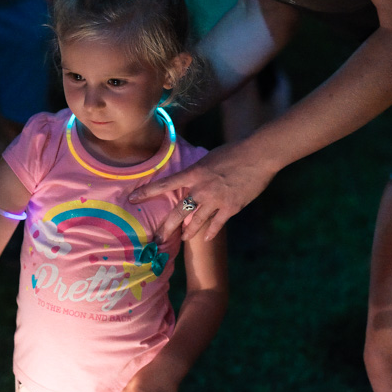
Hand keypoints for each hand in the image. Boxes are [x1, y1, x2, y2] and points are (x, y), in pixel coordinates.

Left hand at [129, 142, 275, 242]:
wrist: (259, 155)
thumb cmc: (235, 151)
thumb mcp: (209, 158)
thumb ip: (197, 170)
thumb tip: (191, 176)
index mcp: (194, 173)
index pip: (165, 184)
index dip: (147, 192)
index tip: (132, 199)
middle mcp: (201, 189)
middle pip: (179, 212)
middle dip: (167, 227)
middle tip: (158, 239)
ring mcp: (216, 200)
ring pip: (196, 221)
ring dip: (188, 232)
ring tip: (182, 238)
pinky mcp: (231, 207)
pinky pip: (217, 224)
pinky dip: (210, 232)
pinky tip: (205, 238)